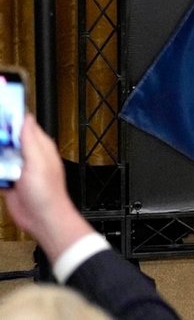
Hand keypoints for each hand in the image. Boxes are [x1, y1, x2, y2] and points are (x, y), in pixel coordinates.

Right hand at [0, 115, 95, 261]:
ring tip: (2, 163)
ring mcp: (18, 168)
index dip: (10, 117)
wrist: (42, 219)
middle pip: (8, 139)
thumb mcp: (38, 162)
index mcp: (40, 146)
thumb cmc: (47, 192)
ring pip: (1, 154)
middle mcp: (29, 155)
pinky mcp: (10, 181)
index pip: (23, 124)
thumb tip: (25, 118)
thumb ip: (30, 140)